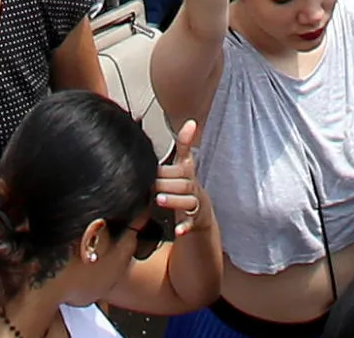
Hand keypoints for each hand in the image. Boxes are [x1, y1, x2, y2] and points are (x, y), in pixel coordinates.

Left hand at [151, 119, 205, 243]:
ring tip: (159, 199)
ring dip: (174, 201)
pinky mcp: (194, 220)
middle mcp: (193, 188)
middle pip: (183, 184)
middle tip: (152, 184)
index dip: (170, 168)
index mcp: (189, 173)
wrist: (201, 210)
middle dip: (168, 184)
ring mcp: (194, 204)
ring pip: (187, 202)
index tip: (157, 169)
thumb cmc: (187, 184)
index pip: (182, 168)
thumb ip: (185, 143)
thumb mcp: (187, 163)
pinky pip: (190, 224)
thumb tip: (191, 121)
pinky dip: (184, 227)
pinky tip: (178, 231)